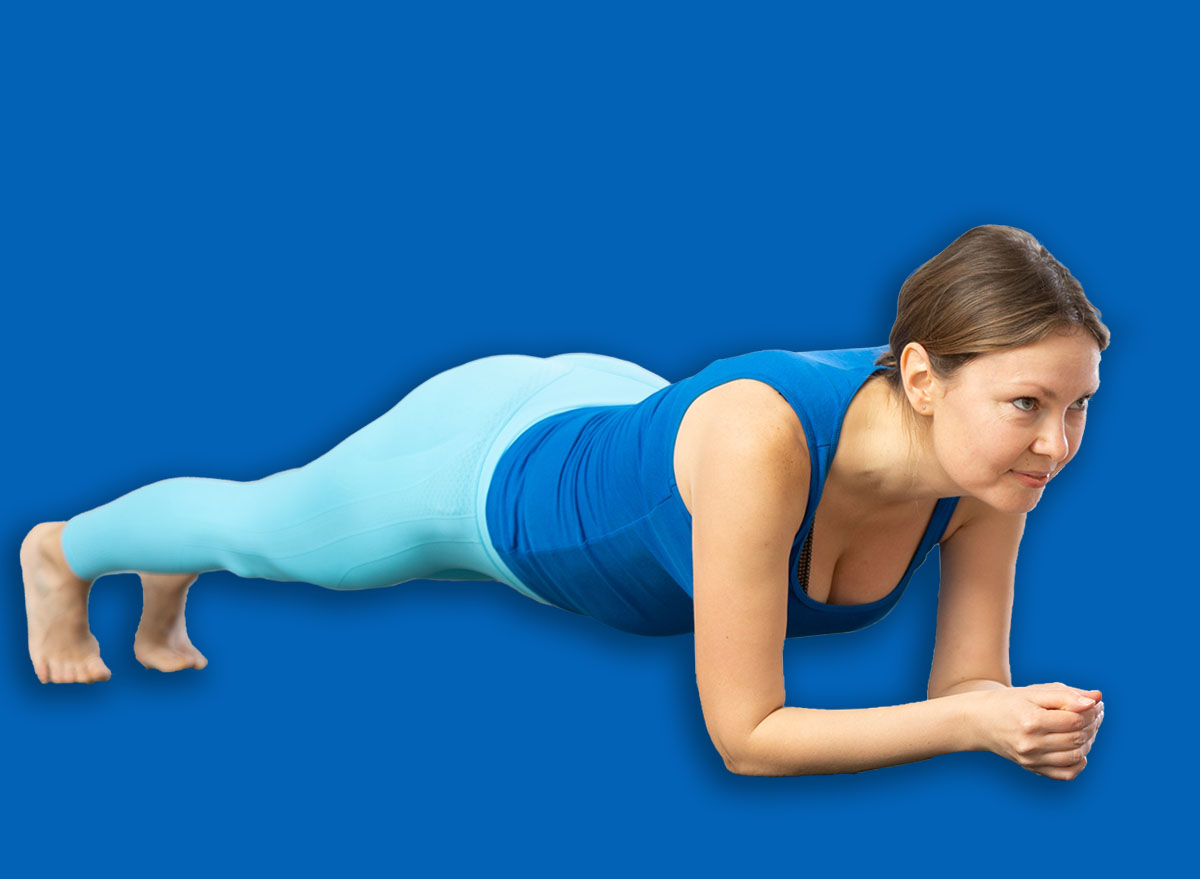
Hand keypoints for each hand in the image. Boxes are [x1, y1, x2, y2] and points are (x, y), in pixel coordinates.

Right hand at [972, 682, 1104, 779]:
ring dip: (1089, 741)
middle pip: (1077, 737)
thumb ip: (1065, 694)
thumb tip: (1096, 698)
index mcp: (1031, 721)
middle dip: (1093, 724)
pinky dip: (1079, 763)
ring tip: (1087, 728)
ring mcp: (1031, 759)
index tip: (1096, 703)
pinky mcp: (1031, 768)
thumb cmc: (1009, 703)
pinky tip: (1078, 749)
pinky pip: (1066, 774)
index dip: (1092, 711)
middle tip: (1096, 713)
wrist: (980, 721)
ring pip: (1076, 755)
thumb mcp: (1034, 692)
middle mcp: (1031, 743)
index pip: (1075, 719)